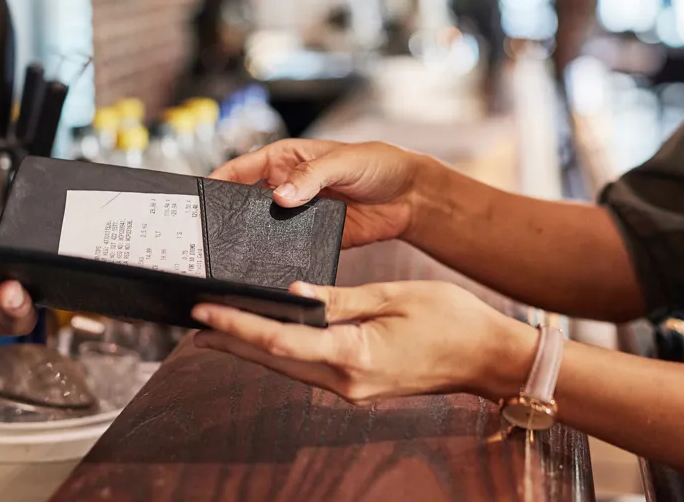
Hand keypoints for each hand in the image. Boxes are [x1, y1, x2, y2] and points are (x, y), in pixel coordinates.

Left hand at [191, 281, 533, 404]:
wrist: (489, 358)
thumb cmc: (451, 320)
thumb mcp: (393, 296)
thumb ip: (338, 298)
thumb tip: (293, 294)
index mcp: (355, 356)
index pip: (281, 342)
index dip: (238, 326)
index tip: (205, 314)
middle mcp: (347, 381)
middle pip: (275, 361)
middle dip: (232, 341)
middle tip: (193, 325)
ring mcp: (353, 389)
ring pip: (289, 368)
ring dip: (252, 349)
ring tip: (217, 330)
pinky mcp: (359, 386)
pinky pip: (310, 369)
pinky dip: (282, 353)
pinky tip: (267, 339)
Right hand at [211, 140, 424, 248]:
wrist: (410, 196)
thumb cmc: (377, 163)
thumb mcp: (343, 161)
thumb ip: (310, 177)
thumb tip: (279, 197)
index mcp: (284, 160)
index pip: (239, 170)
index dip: (217, 182)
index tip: (198, 199)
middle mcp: (285, 187)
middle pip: (244, 203)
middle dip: (227, 216)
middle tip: (209, 235)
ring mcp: (297, 215)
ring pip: (262, 229)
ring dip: (250, 240)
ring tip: (230, 257)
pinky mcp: (313, 238)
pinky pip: (287, 249)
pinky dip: (276, 258)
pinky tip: (266, 269)